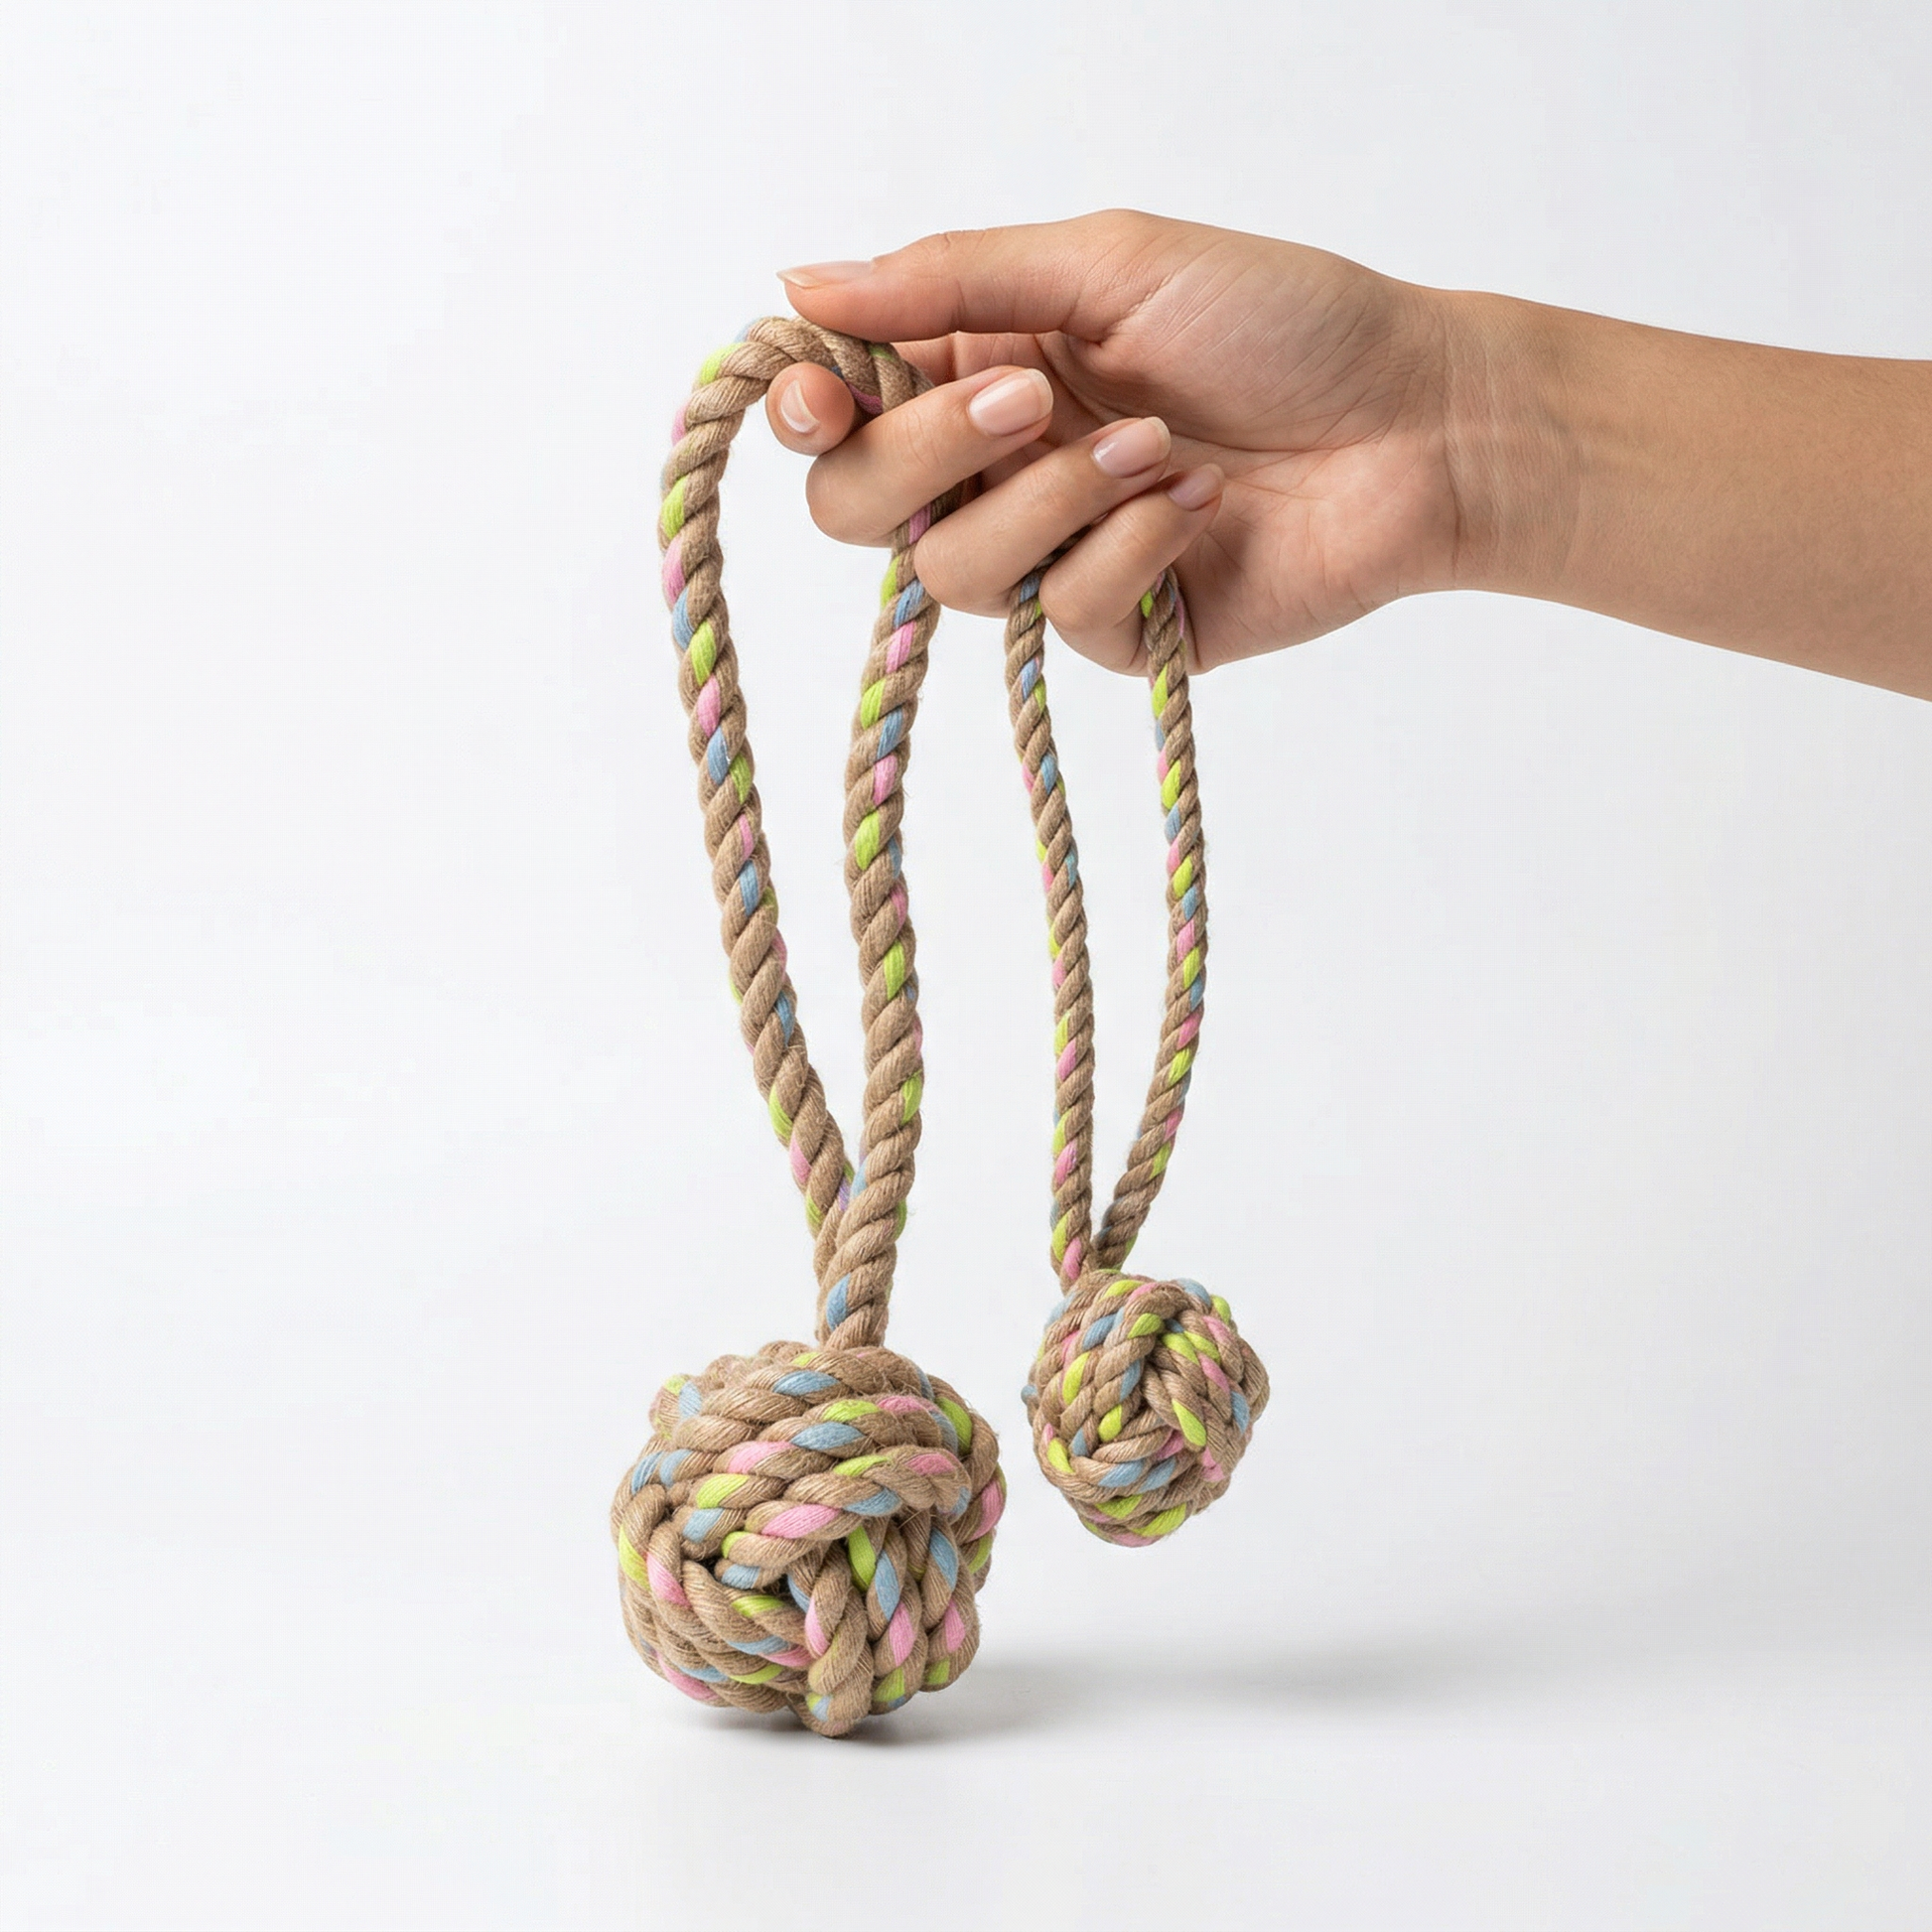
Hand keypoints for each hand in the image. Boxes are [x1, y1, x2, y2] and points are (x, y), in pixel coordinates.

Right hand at [766, 210, 1464, 672]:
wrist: (1416, 425)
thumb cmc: (1282, 322)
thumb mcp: (1109, 264)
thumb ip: (954, 278)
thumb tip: (800, 280)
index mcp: (979, 368)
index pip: (839, 412)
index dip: (806, 410)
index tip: (821, 394)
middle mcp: (997, 468)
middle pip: (861, 507)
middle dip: (928, 454)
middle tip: (1029, 402)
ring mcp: (1052, 555)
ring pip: (955, 569)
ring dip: (1055, 499)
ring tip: (1160, 449)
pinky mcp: (1115, 629)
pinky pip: (1062, 612)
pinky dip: (1131, 547)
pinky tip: (1199, 502)